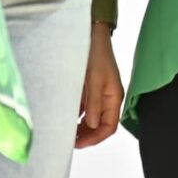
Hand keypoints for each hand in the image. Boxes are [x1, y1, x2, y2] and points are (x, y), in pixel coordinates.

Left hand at [75, 21, 124, 147]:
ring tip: (65, 132)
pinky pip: (84, 108)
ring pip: (91, 119)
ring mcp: (98, 94)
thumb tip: (93, 126)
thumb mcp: (94, 78)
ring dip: (80, 127)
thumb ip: (94, 103)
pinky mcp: (88, 89)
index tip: (78, 143)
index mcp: (114, 97)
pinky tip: (64, 118)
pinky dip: (75, 116)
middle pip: (100, 125)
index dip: (95, 138)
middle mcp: (108, 98)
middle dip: (86, 135)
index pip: (110, 127)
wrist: (91, 33)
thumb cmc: (96, 53)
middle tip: (68, 140)